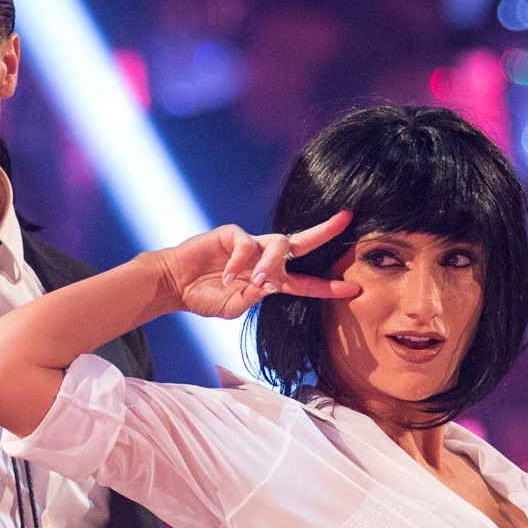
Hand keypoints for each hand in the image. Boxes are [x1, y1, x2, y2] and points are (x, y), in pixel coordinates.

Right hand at [160, 212, 357, 319]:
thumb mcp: (232, 308)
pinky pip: (246, 244)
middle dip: (324, 231)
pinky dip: (238, 262)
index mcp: (269, 280)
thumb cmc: (203, 297)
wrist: (175, 284)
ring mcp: (250, 245)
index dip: (327, 287)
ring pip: (276, 244)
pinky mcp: (232, 235)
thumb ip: (253, 298)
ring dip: (271, 263)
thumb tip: (270, 284)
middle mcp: (264, 259)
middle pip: (301, 243)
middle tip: (346, 219)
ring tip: (255, 280)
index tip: (353, 288)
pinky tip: (224, 275)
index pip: (304, 283)